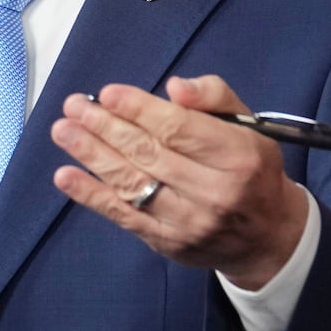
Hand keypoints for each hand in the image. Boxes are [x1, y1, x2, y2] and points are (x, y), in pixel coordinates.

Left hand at [49, 75, 307, 289]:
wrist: (267, 236)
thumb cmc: (249, 166)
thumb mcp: (246, 124)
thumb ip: (213, 96)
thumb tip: (175, 88)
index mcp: (238, 156)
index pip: (179, 129)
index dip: (139, 109)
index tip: (107, 93)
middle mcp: (215, 191)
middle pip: (149, 154)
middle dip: (105, 127)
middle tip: (73, 106)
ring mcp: (189, 222)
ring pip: (132, 184)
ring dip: (91, 155)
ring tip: (63, 131)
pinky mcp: (168, 242)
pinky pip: (124, 216)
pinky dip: (91, 196)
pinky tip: (65, 176)